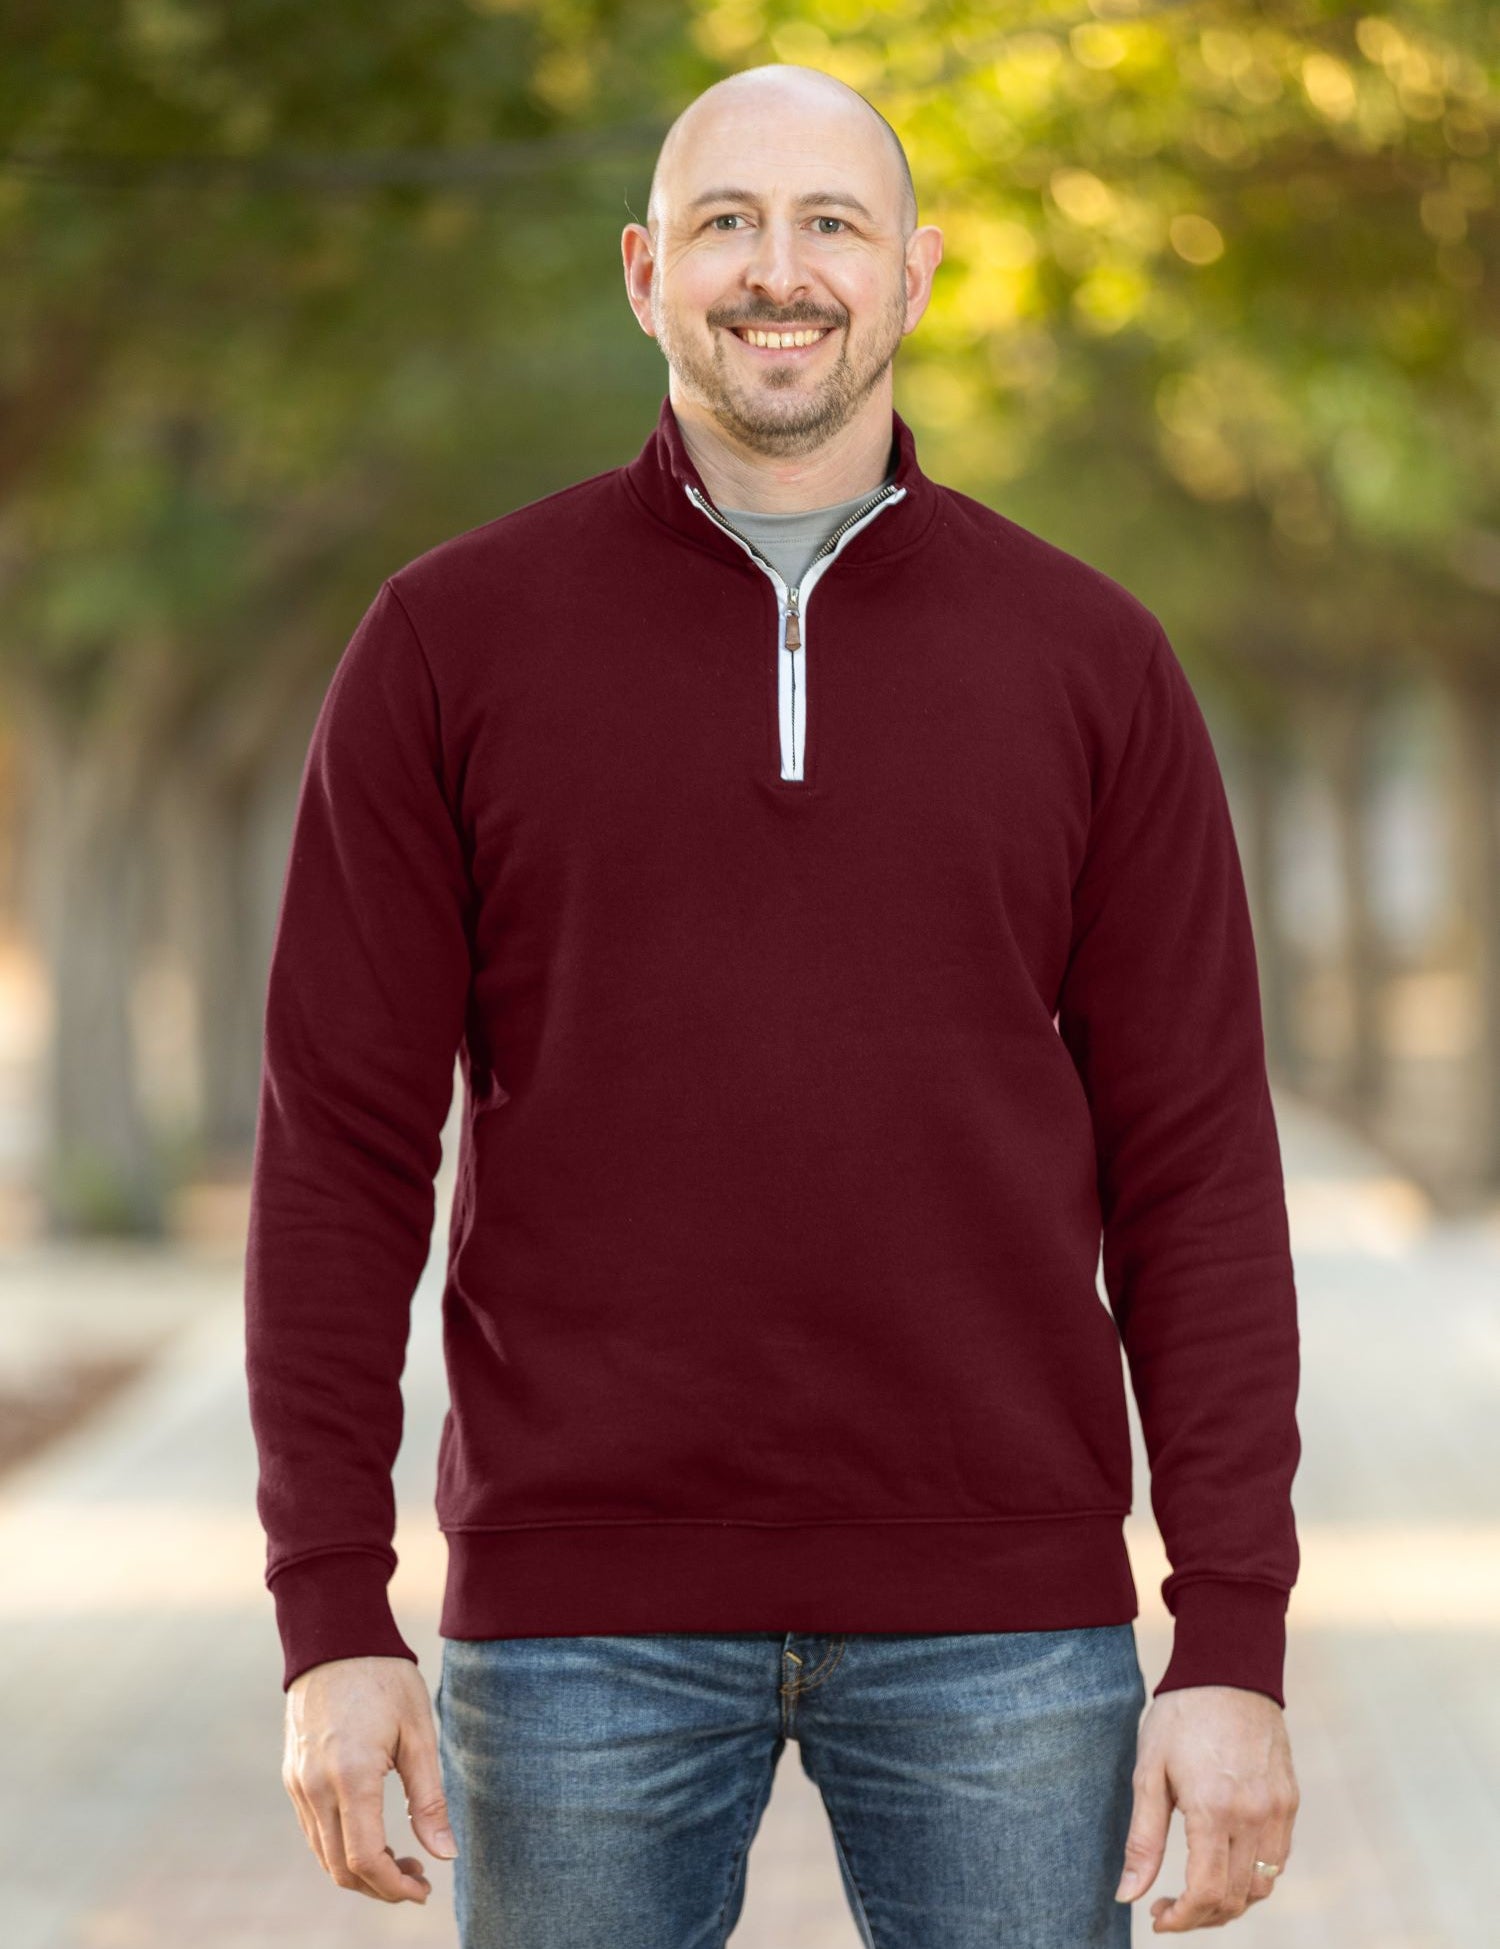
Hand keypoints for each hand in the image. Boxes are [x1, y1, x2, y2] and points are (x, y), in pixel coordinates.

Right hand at [282, 1655, 457, 1902]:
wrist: (336, 1637)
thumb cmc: (385, 1678)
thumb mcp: (419, 1732)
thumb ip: (429, 1800)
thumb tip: (445, 1856)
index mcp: (351, 1776)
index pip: (365, 1859)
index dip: (394, 1887)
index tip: (424, 1889)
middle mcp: (315, 1787)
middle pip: (340, 1868)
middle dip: (379, 1886)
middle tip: (418, 1879)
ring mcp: (297, 1783)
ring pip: (323, 1854)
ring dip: (359, 1870)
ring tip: (401, 1860)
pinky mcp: (292, 1776)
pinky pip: (313, 1830)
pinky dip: (340, 1846)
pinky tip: (372, 1835)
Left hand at [1115, 1684, 1298, 1931]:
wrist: (1228, 1668)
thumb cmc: (1180, 1716)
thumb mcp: (1149, 1772)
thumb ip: (1142, 1840)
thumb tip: (1127, 1895)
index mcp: (1214, 1809)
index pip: (1207, 1894)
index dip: (1183, 1919)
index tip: (1158, 1918)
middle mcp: (1255, 1815)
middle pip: (1237, 1898)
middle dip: (1201, 1916)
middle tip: (1169, 1907)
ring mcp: (1279, 1809)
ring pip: (1263, 1885)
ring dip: (1230, 1901)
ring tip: (1195, 1890)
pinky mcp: (1290, 1800)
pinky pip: (1278, 1858)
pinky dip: (1253, 1875)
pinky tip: (1224, 1861)